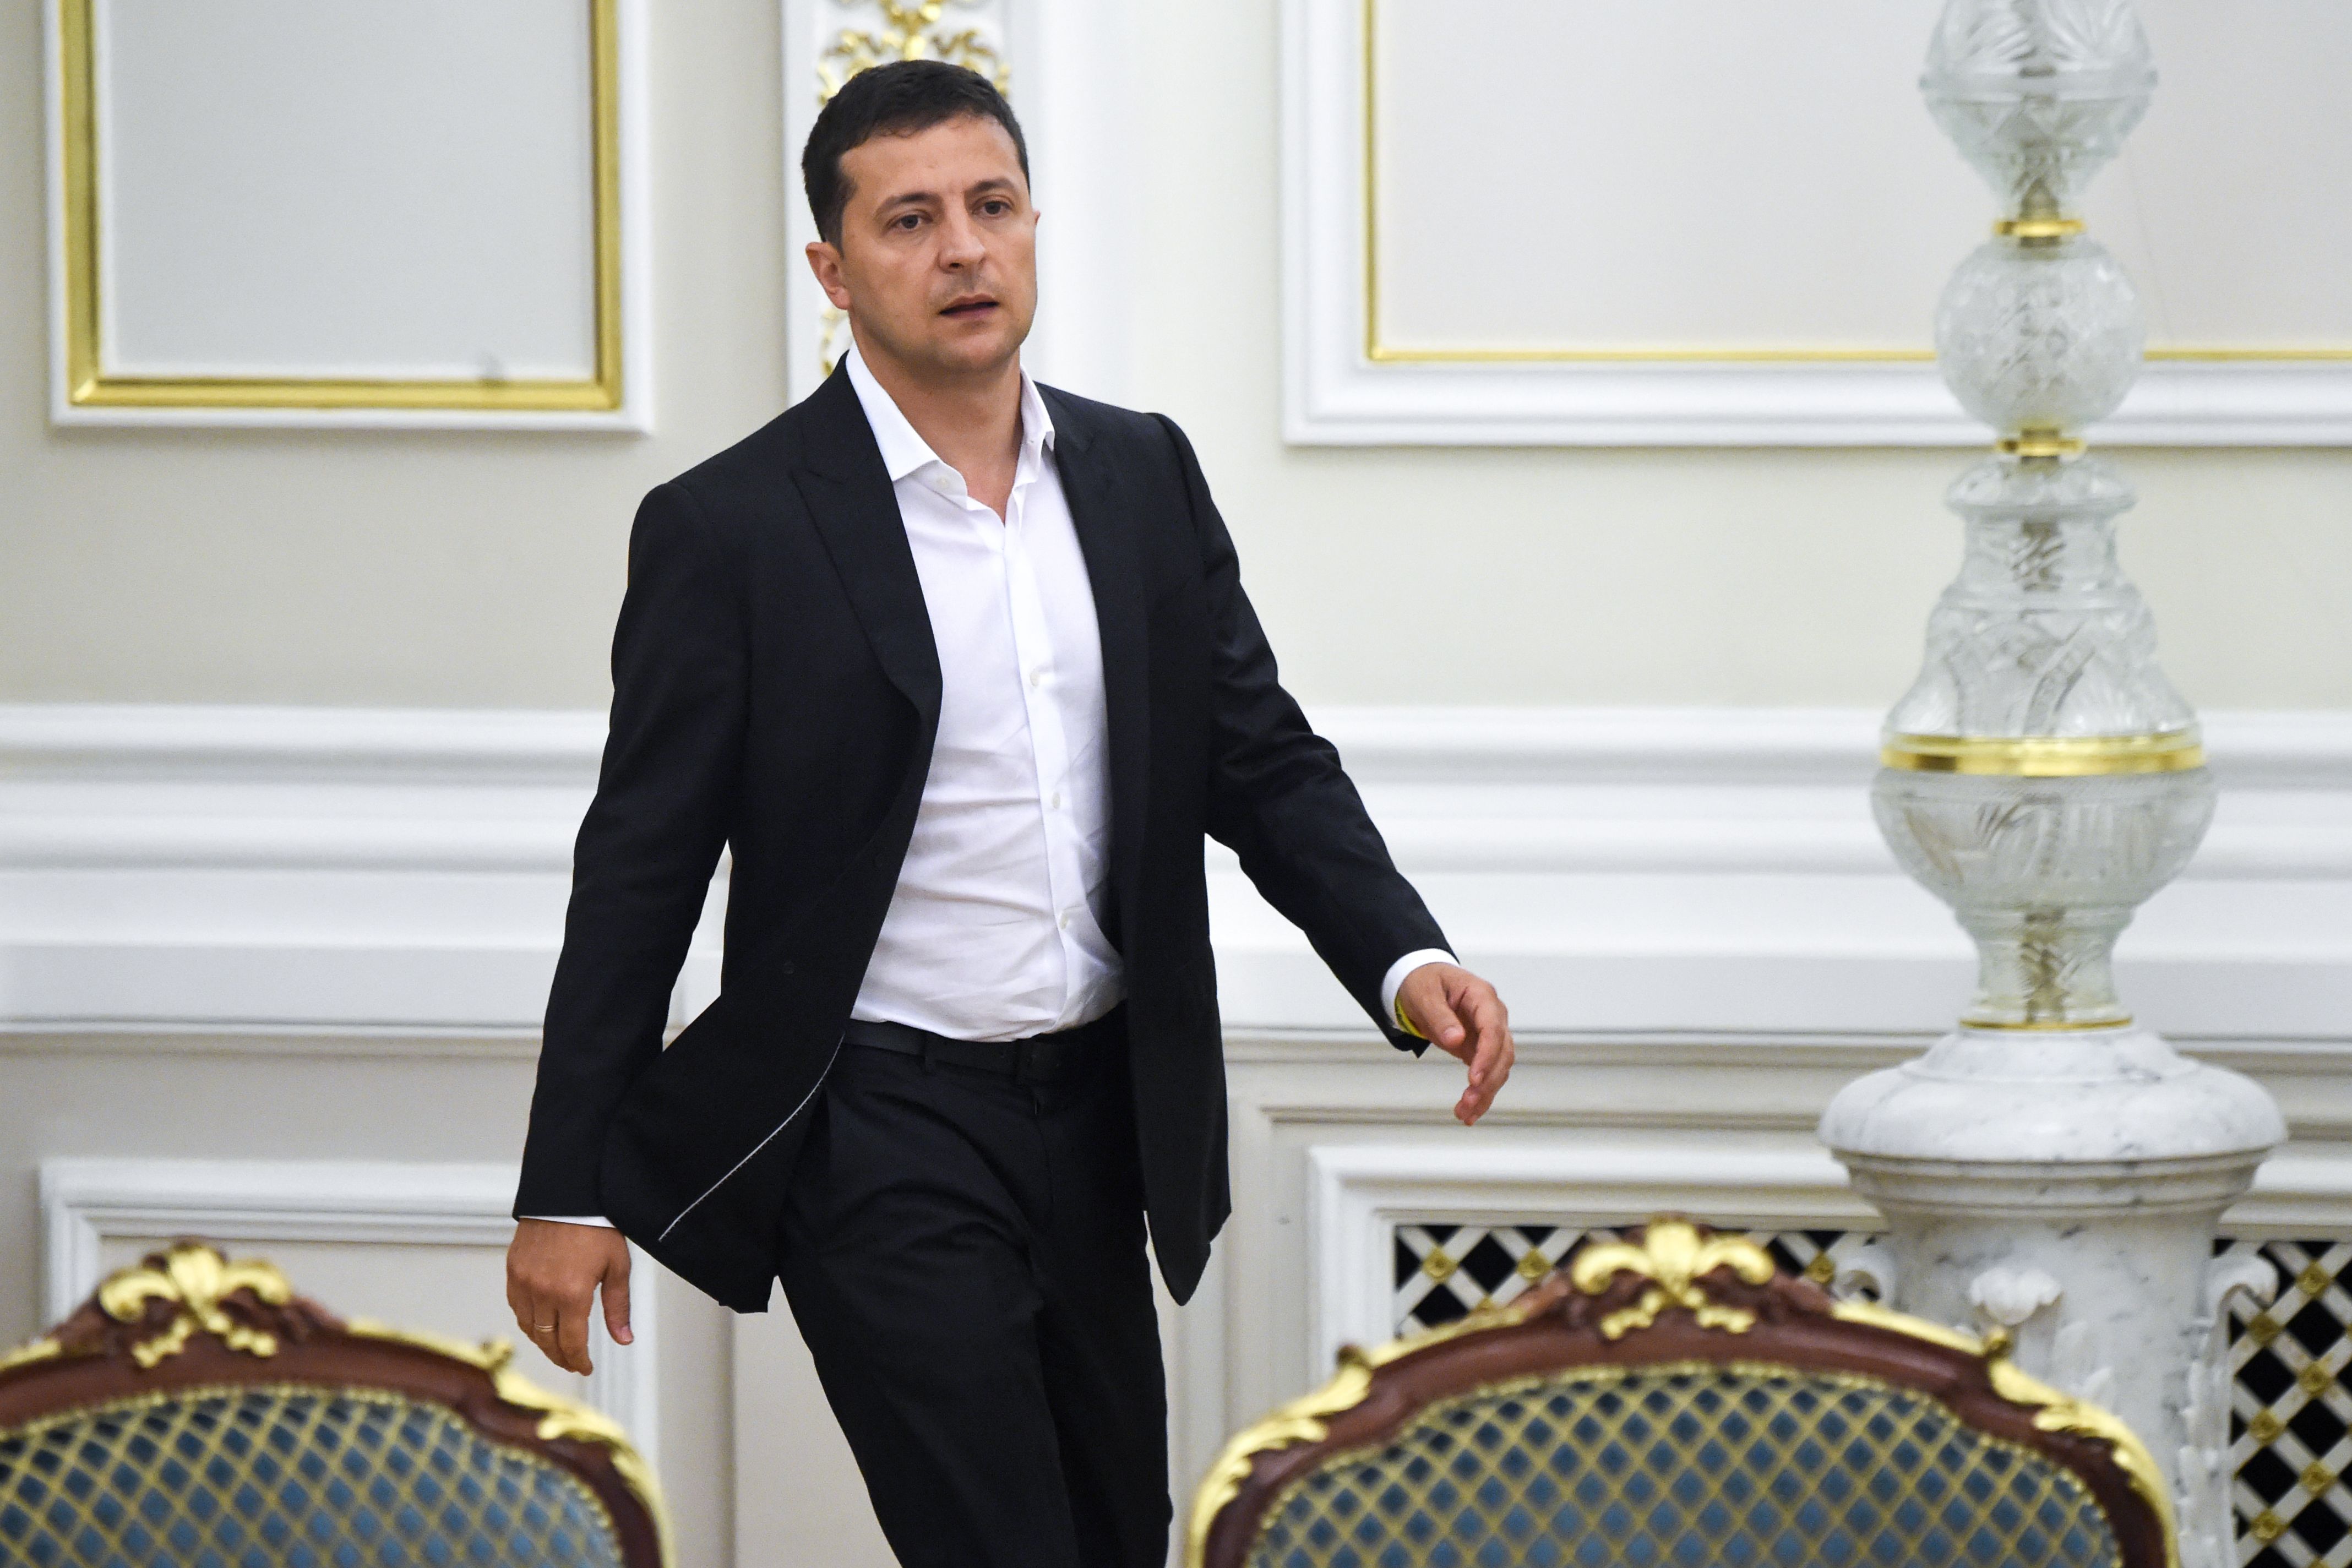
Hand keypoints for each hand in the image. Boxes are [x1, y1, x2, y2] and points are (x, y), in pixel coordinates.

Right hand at [505, 1219, 632, 1374]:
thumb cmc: (598, 1227)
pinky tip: (540, 1322)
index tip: (586, 1368)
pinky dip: (528, 1320)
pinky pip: (516, 1306)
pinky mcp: (512, 1270)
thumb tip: (623, 1339)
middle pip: (548, 1341)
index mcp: (572, 1294)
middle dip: (561, 1357)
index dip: (579, 1361)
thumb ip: (618, 1307)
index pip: (572, 1343)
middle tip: (573, 1363)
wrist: (569, 1193)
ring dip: (543, 1342)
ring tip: (557, 1347)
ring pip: (529, 1327)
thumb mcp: (617, 1266)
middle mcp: (543, 1292)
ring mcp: (524, 1282)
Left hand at [1396, 962, 1513, 1125]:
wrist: (1422, 981)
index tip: (1474, 1078)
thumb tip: (1455, 1038)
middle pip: (1502, 1052)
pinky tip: (1469, 1112)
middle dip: (1487, 1081)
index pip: (1493, 1029)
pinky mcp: (1481, 1048)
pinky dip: (1480, 1094)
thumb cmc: (1423, 981)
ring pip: (1499, 1068)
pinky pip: (1488, 1073)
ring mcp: (1489, 1033)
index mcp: (1481, 996)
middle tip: (1468, 1101)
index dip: (1487, 1056)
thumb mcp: (1424, 994)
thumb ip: (1439, 1016)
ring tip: (1465, 1113)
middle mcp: (1492, 1016)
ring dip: (1485, 1093)